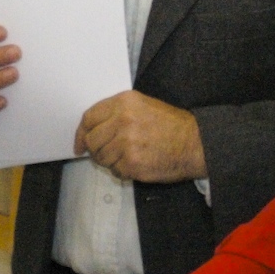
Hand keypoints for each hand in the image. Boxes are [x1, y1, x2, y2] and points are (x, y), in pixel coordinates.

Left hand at [75, 91, 205, 181]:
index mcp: (124, 103)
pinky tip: (136, 164)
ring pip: (101, 158)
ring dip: (110, 161)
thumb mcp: (142, 105)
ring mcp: (127, 143)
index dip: (81, 133)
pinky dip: (122, 171)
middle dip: (95, 150)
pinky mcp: (132, 163)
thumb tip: (91, 130)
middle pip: (92, 140)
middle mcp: (123, 120)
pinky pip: (115, 171)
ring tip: (127, 157)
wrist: (194, 143)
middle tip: (105, 153)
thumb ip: (116, 113)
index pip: (89, 118)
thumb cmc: (170, 125)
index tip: (79, 144)